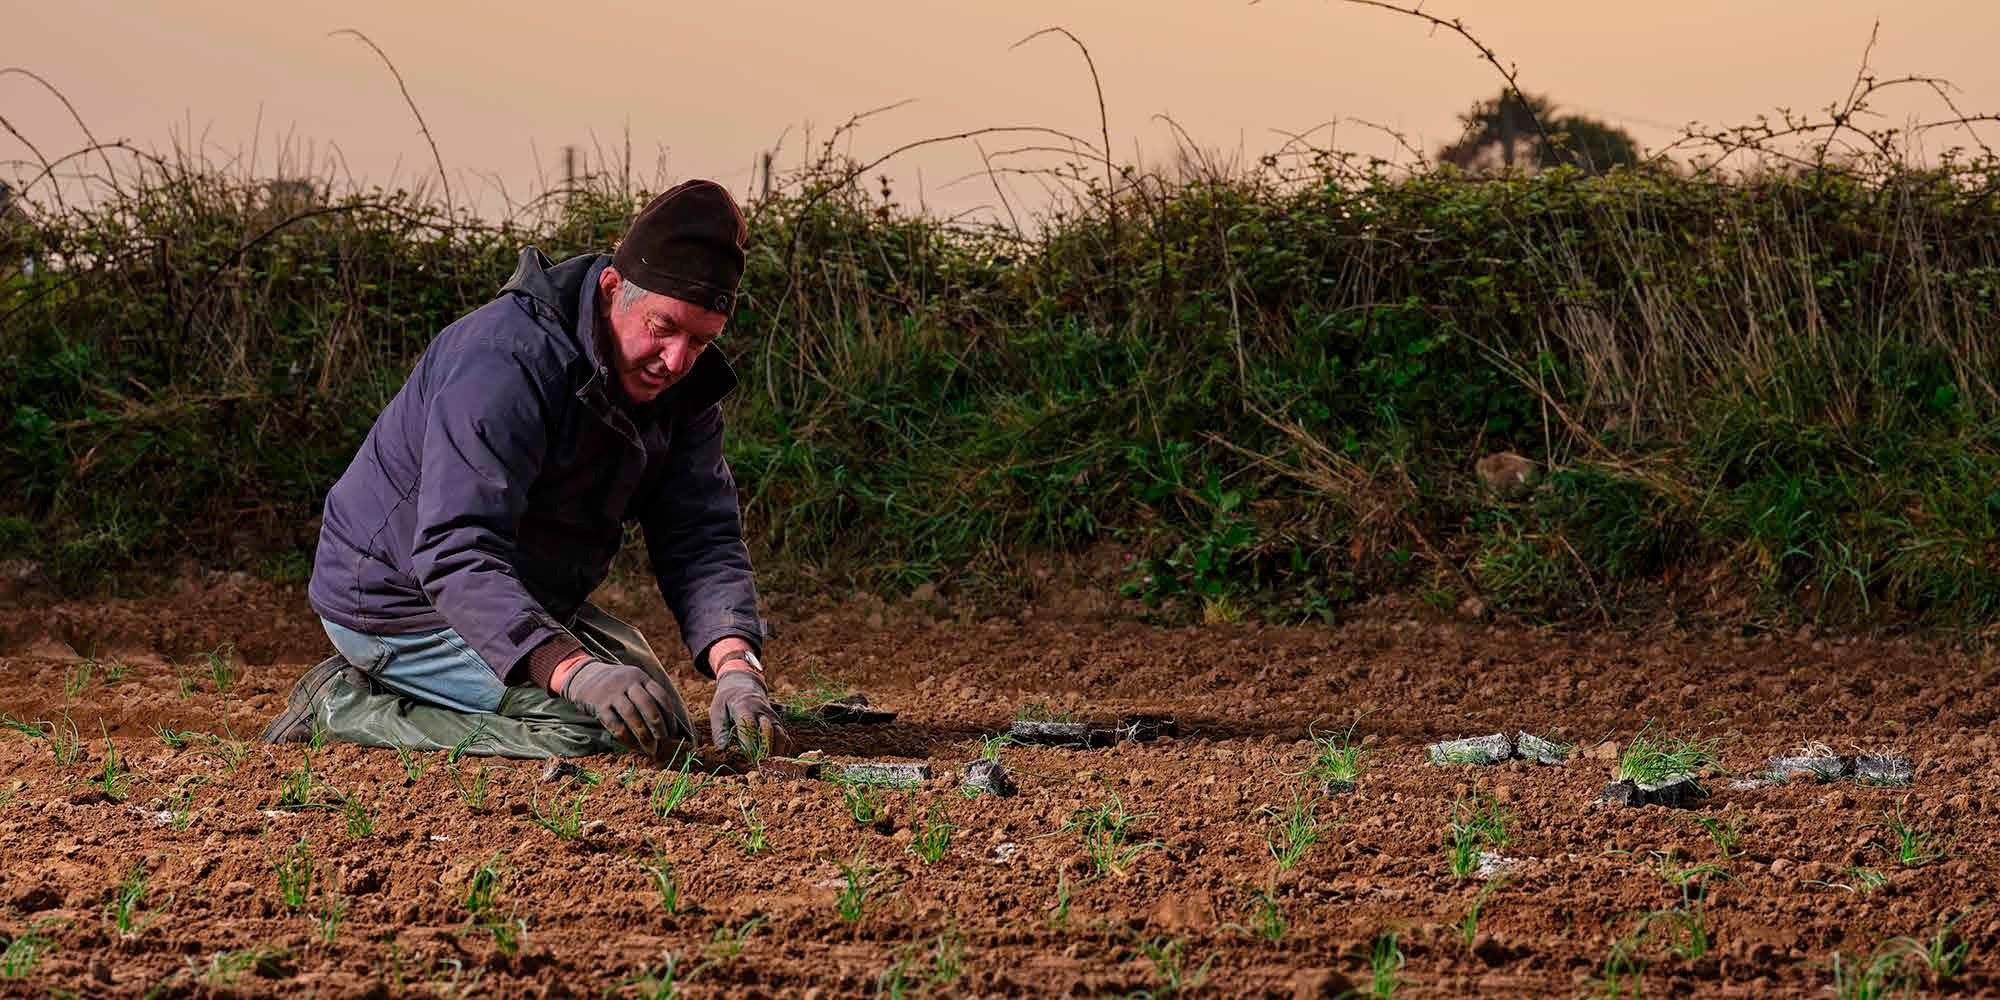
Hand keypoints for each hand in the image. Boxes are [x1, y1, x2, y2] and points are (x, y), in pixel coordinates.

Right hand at [561, 659, 695, 756]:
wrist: (584, 676)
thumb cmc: (616, 686)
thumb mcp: (633, 682)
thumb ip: (648, 697)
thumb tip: (668, 726)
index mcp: (641, 677)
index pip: (660, 696)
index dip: (670, 716)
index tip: (674, 732)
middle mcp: (628, 682)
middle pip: (648, 705)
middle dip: (659, 727)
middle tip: (664, 743)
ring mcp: (612, 692)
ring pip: (632, 715)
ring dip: (644, 735)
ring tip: (651, 749)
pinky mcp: (599, 705)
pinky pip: (614, 724)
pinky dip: (626, 738)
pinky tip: (633, 746)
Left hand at [708, 666, 786, 755]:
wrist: (743, 686)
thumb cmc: (727, 701)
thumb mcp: (717, 710)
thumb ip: (719, 729)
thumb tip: (722, 748)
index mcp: (744, 708)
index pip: (750, 726)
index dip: (751, 742)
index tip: (748, 757)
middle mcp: (762, 712)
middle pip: (769, 730)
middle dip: (765, 748)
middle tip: (759, 763)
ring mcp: (772, 718)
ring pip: (780, 735)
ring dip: (776, 751)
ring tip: (768, 765)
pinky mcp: (778, 723)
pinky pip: (786, 738)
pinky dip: (783, 750)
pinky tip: (775, 761)